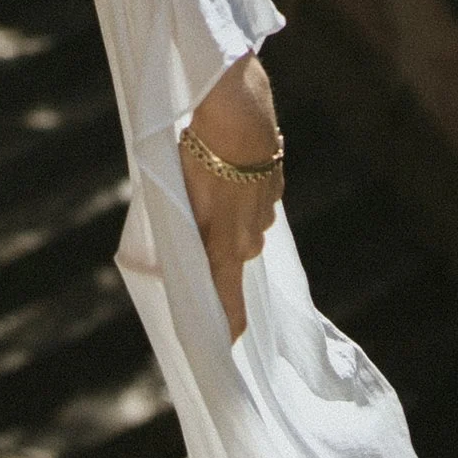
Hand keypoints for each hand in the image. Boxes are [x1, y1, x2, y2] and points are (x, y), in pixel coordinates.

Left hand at [179, 52, 281, 341]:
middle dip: (216, 245)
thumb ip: (189, 236)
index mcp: (228, 247)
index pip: (230, 304)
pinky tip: (228, 168)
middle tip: (196, 220)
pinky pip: (256, 199)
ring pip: (245, 224)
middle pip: (233, 256)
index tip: (226, 347)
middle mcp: (253, 237)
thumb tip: (190, 258)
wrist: (239, 111)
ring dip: (229, 213)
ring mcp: (268, 210)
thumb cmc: (201, 157)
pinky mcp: (275, 184)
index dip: (228, 328)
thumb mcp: (182, 200)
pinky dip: (242, 191)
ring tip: (210, 184)